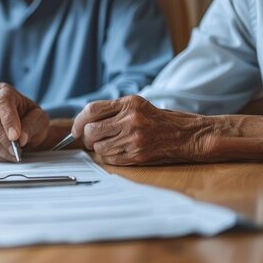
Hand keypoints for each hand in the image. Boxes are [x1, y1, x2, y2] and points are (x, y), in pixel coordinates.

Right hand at [0, 83, 49, 161]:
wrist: (26, 128)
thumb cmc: (32, 120)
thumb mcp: (39, 120)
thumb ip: (31, 126)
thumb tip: (21, 138)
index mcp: (3, 91)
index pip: (2, 101)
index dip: (8, 119)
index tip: (15, 136)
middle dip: (2, 136)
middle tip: (15, 149)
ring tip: (13, 155)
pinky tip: (5, 155)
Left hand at [71, 95, 207, 165]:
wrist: (186, 135)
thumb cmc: (159, 120)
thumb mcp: (137, 105)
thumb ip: (112, 110)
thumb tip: (84, 122)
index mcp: (129, 104)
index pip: (92, 110)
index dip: (79, 121)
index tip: (75, 129)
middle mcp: (130, 120)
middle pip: (91, 131)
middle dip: (87, 137)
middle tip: (91, 138)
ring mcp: (134, 139)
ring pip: (98, 147)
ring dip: (98, 148)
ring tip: (108, 143)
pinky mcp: (137, 155)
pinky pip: (110, 159)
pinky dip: (108, 156)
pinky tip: (117, 151)